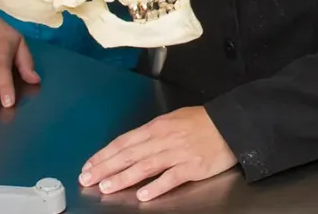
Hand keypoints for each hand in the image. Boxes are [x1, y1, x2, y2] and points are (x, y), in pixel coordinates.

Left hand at [80, 106, 237, 201]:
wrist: (230, 124)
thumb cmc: (201, 122)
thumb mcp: (171, 121)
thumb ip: (152, 134)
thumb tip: (132, 145)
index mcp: (156, 127)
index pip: (123, 142)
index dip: (104, 154)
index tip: (89, 165)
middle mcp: (162, 139)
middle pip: (128, 154)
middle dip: (105, 167)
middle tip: (87, 178)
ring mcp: (177, 153)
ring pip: (144, 166)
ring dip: (123, 178)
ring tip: (106, 187)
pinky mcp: (192, 166)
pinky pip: (171, 178)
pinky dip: (156, 187)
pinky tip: (142, 195)